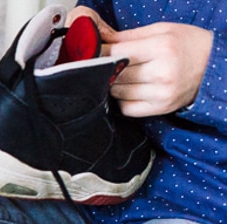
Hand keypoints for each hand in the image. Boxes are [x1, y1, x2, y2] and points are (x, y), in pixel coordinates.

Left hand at [69, 8, 212, 116]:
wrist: (212, 65)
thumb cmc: (186, 45)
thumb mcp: (161, 30)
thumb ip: (126, 36)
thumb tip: (97, 38)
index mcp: (161, 48)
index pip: (115, 54)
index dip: (100, 53)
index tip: (94, 53)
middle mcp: (161, 72)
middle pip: (113, 74)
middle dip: (106, 69)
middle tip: (109, 64)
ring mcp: (160, 93)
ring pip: (117, 92)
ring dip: (114, 85)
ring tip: (125, 76)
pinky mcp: (159, 108)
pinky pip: (126, 108)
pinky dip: (123, 100)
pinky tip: (132, 89)